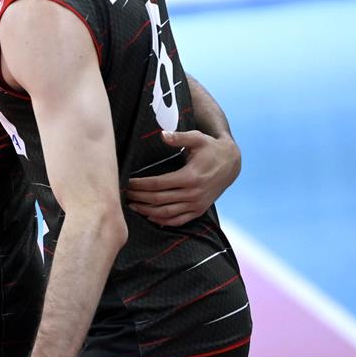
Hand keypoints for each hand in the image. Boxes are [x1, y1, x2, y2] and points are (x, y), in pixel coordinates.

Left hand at [125, 129, 239, 225]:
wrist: (232, 163)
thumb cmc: (210, 148)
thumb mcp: (197, 138)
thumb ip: (179, 137)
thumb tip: (162, 135)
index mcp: (190, 177)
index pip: (157, 184)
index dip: (139, 184)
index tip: (126, 182)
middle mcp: (193, 193)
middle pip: (158, 199)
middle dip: (139, 197)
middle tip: (123, 194)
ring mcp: (197, 204)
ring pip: (166, 213)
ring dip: (147, 211)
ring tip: (132, 206)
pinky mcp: (200, 210)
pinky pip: (178, 220)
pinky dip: (163, 221)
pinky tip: (150, 217)